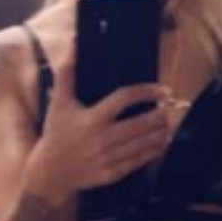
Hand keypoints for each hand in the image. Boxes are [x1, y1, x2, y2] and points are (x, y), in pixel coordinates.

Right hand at [25, 46, 168, 200]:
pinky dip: (152, 153)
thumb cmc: (56, 134)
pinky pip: (136, 162)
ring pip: (141, 144)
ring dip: (160, 133)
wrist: (49, 172)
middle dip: (159, 116)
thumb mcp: (58, 103)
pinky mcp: (110, 174)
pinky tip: (161, 144)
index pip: (124, 99)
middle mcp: (101, 138)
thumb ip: (67, 75)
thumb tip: (72, 46)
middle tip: (171, 108)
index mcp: (92, 118)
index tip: (162, 90)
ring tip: (170, 124)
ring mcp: (107, 158)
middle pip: (139, 124)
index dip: (145, 92)